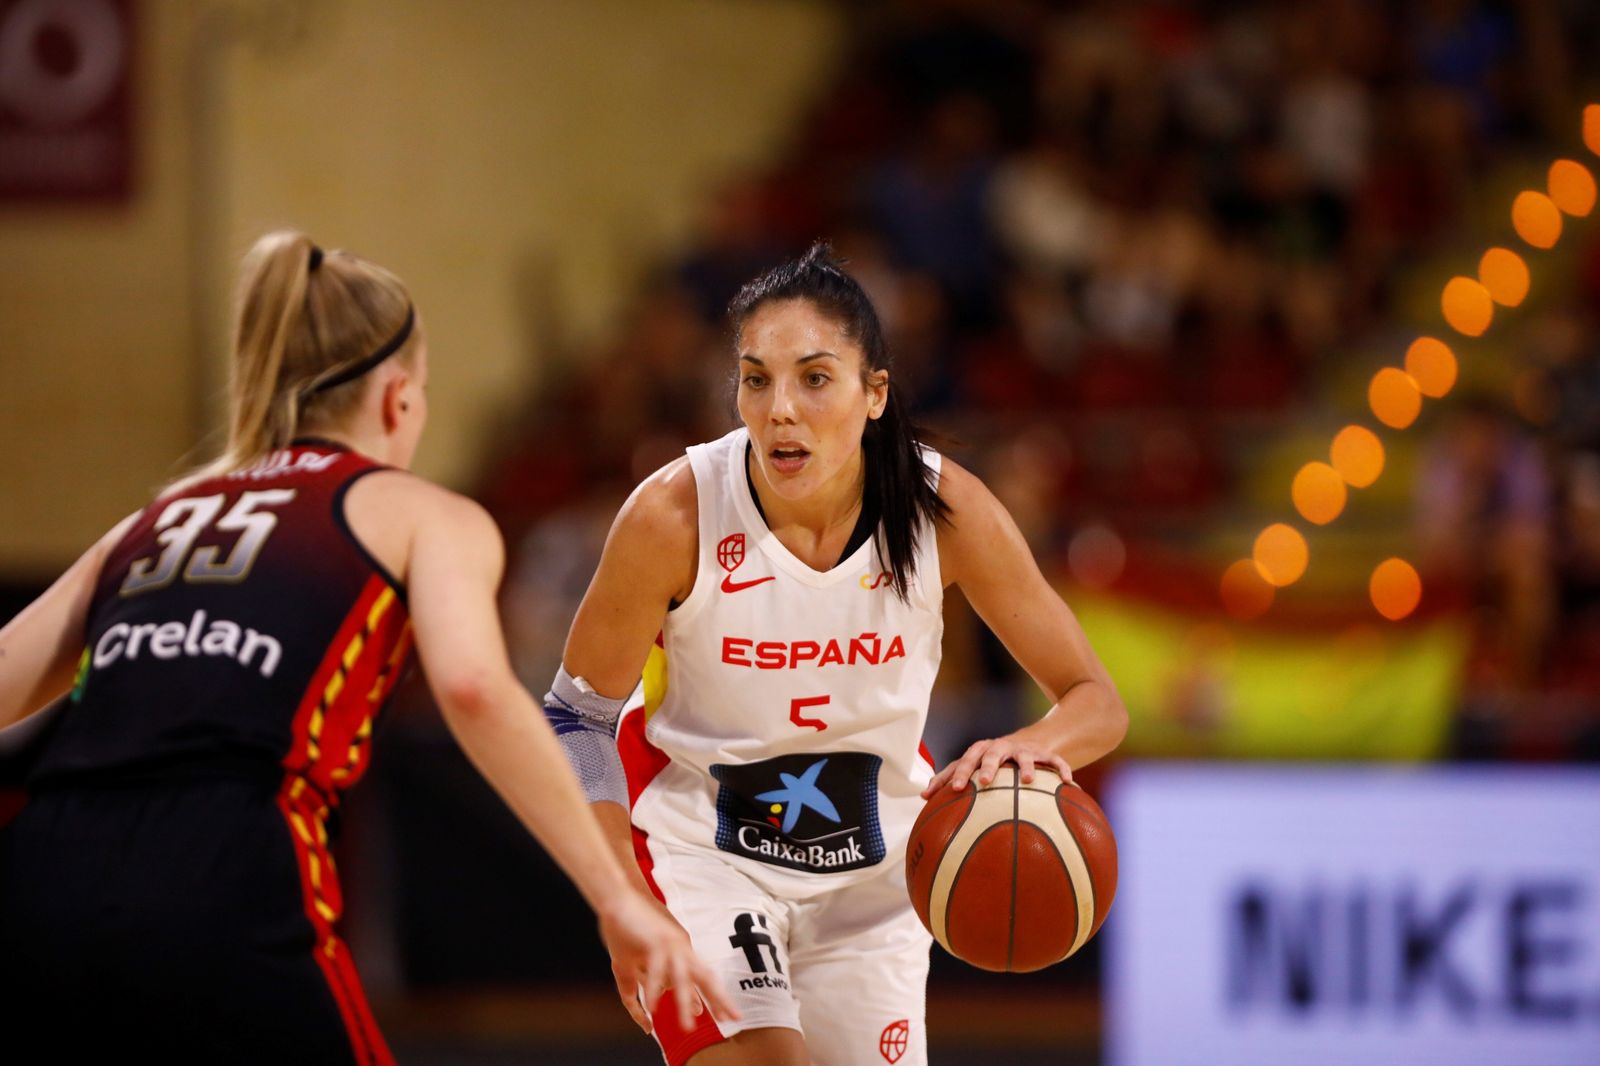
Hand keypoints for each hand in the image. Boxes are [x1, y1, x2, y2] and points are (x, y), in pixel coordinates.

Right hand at [598, 889, 739, 1034]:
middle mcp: (682, 947)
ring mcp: (670, 944)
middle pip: (705, 977)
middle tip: (733, 1019)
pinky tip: (652, 1009)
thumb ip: (661, 973)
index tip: (726, 1015)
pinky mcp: (654, 942)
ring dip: (685, 1003)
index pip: (704, 976)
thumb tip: (667, 992)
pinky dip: (653, 990)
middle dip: (719, 999)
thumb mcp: (649, 954)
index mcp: (683, 949)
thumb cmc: (634, 923)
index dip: (715, 996)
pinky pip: (656, 971)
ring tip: (688, 1027)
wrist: (622, 896)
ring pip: (682, 979)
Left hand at [921, 734, 1072, 797]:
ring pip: (1026, 756)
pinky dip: (1062, 770)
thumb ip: (950, 780)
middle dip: (987, 766)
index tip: (955, 790)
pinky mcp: (1046, 754)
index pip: (965, 759)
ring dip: (1026, 766)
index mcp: (981, 752)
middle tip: (983, 782)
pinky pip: (1056, 761)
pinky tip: (1068, 783)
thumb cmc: (994, 763)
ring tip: (1027, 781)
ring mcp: (1025, 750)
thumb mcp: (974, 769)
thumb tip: (922, 798)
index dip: (959, 773)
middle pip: (991, 753)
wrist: (1030, 742)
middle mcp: (1001, 748)